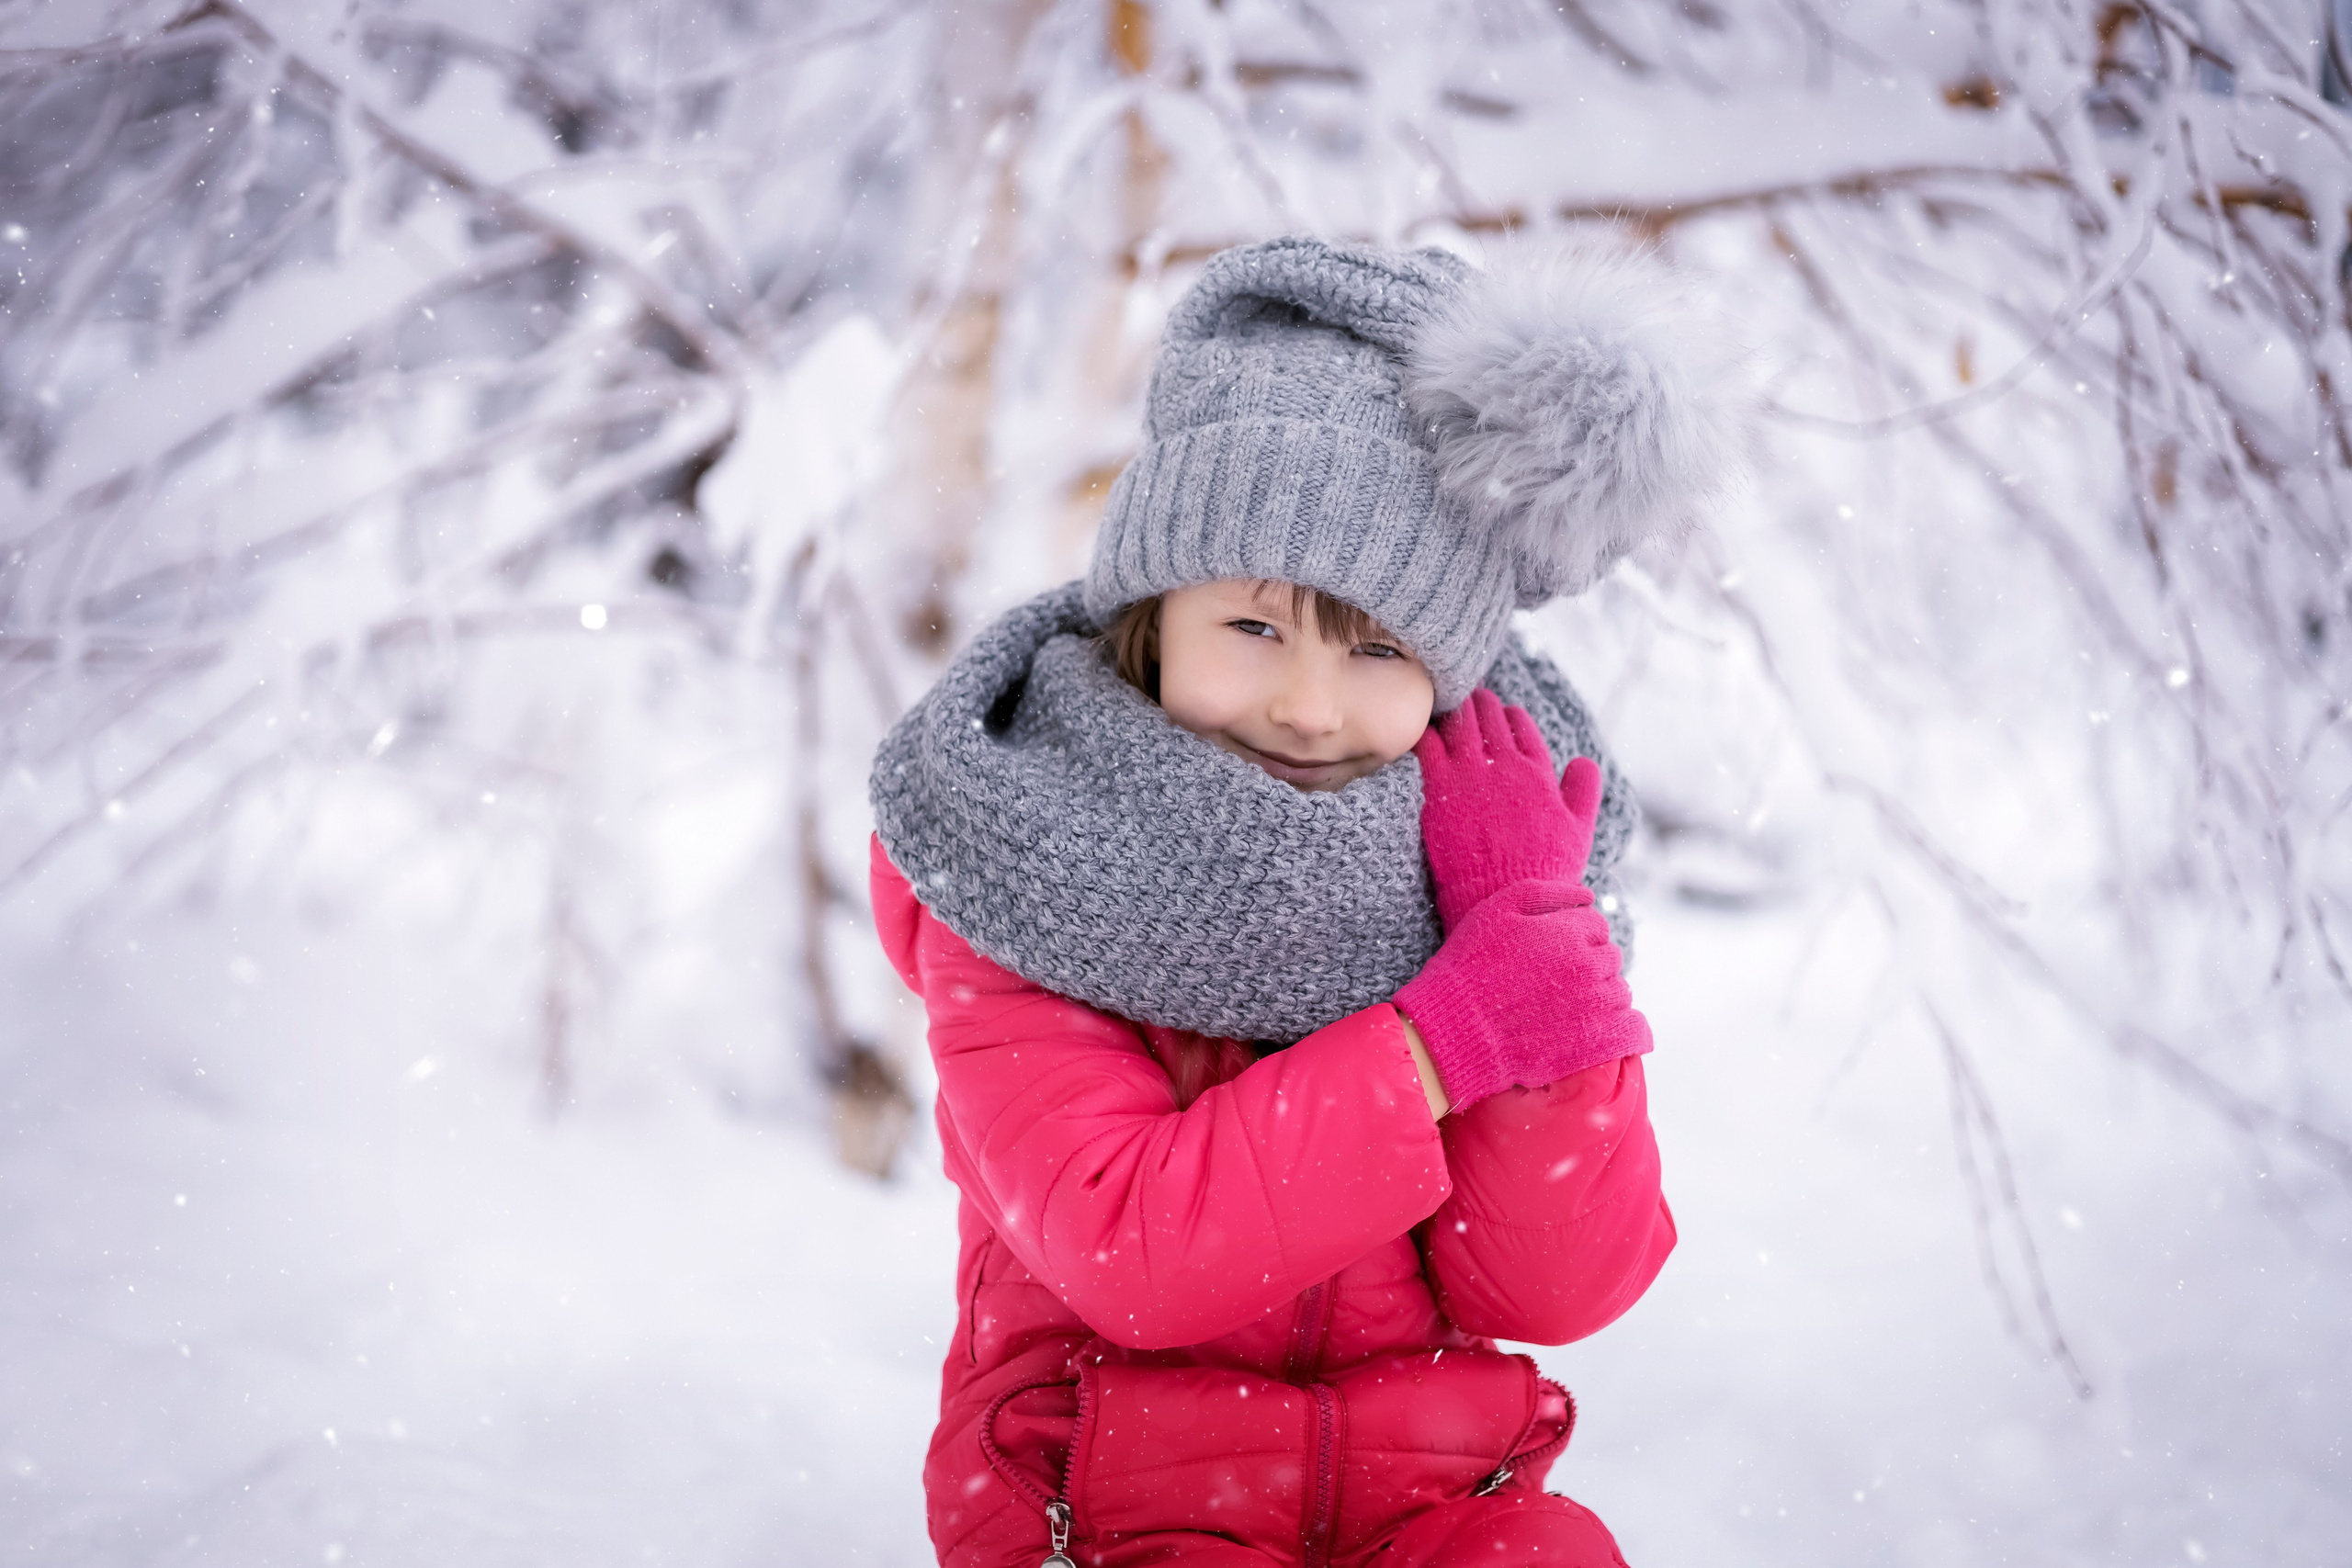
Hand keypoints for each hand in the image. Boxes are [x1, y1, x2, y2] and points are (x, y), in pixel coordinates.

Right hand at [1394, 879, 1649, 1112]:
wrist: (1454, 1030)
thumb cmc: (1469, 967)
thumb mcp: (1496, 910)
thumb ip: (1547, 893)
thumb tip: (1589, 897)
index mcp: (1570, 932)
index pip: (1595, 925)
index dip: (1572, 935)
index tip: (1550, 952)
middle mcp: (1590, 966)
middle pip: (1609, 957)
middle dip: (1587, 964)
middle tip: (1553, 980)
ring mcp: (1595, 1007)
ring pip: (1620, 992)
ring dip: (1602, 995)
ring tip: (1567, 1007)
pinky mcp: (1595, 1045)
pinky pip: (1634, 1031)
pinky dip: (1631, 1030)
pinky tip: (1613, 1032)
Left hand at [1414, 689, 1603, 932]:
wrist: (1502, 897)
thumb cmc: (1544, 872)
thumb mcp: (1579, 830)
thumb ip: (1584, 791)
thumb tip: (1584, 761)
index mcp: (1538, 773)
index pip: (1522, 728)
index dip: (1511, 716)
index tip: (1503, 711)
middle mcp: (1505, 767)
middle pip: (1489, 719)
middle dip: (1481, 704)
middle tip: (1471, 696)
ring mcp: (1470, 776)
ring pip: (1460, 725)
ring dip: (1455, 710)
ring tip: (1448, 704)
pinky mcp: (1439, 790)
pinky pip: (1429, 746)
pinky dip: (1427, 732)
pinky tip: (1423, 730)